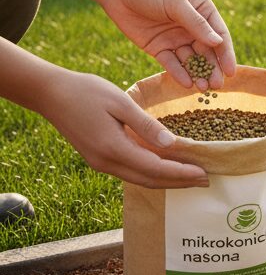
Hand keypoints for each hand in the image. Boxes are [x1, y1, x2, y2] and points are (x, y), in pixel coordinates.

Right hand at [37, 71, 207, 187]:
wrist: (50, 94)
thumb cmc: (86, 91)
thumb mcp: (120, 102)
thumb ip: (146, 125)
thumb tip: (172, 144)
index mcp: (113, 148)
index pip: (156, 168)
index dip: (181, 173)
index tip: (204, 172)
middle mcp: (107, 162)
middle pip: (150, 180)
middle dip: (180, 182)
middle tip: (207, 180)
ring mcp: (101, 163)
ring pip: (141, 179)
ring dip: (168, 180)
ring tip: (192, 177)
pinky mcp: (99, 159)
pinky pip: (131, 172)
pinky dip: (153, 173)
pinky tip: (167, 168)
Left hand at [100, 0, 236, 89]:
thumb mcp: (175, 3)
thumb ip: (196, 24)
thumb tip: (219, 43)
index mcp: (202, 11)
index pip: (219, 35)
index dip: (226, 54)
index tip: (231, 71)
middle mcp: (192, 27)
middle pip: (207, 51)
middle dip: (213, 69)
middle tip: (217, 85)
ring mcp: (176, 39)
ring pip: (191, 60)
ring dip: (198, 74)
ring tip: (203, 88)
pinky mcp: (159, 48)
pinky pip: (172, 63)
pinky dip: (179, 73)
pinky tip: (186, 83)